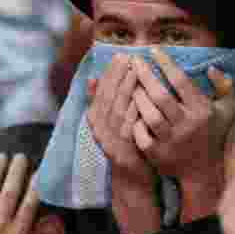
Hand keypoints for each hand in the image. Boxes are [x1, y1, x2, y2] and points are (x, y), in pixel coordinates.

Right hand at [86, 54, 152, 184]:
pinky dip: (135, 110)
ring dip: (126, 88)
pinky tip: (142, 97)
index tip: (119, 55)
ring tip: (135, 70)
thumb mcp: (111, 121)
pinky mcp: (124, 149)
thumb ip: (102, 101)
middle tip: (127, 57)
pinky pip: (129, 126)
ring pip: (118, 109)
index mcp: (95, 120)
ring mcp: (111, 140)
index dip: (110, 72)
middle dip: (117, 75)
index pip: (101, 91)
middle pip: (108, 97)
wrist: (131, 178)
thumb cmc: (125, 143)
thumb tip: (92, 78)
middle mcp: (100, 129)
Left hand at [130, 49, 234, 183]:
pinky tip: (128, 111)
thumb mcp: (227, 109)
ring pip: (150, 116)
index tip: (153, 50)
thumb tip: (211, 67)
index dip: (166, 63)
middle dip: (145, 76)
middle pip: (161, 97)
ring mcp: (171, 141)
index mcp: (202, 110)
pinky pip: (141, 136)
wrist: (202, 171)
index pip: (181, 82)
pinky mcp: (157, 154)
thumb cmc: (213, 133)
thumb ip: (225, 86)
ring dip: (137, 98)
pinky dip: (134, 124)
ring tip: (130, 84)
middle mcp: (187, 125)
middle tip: (133, 61)